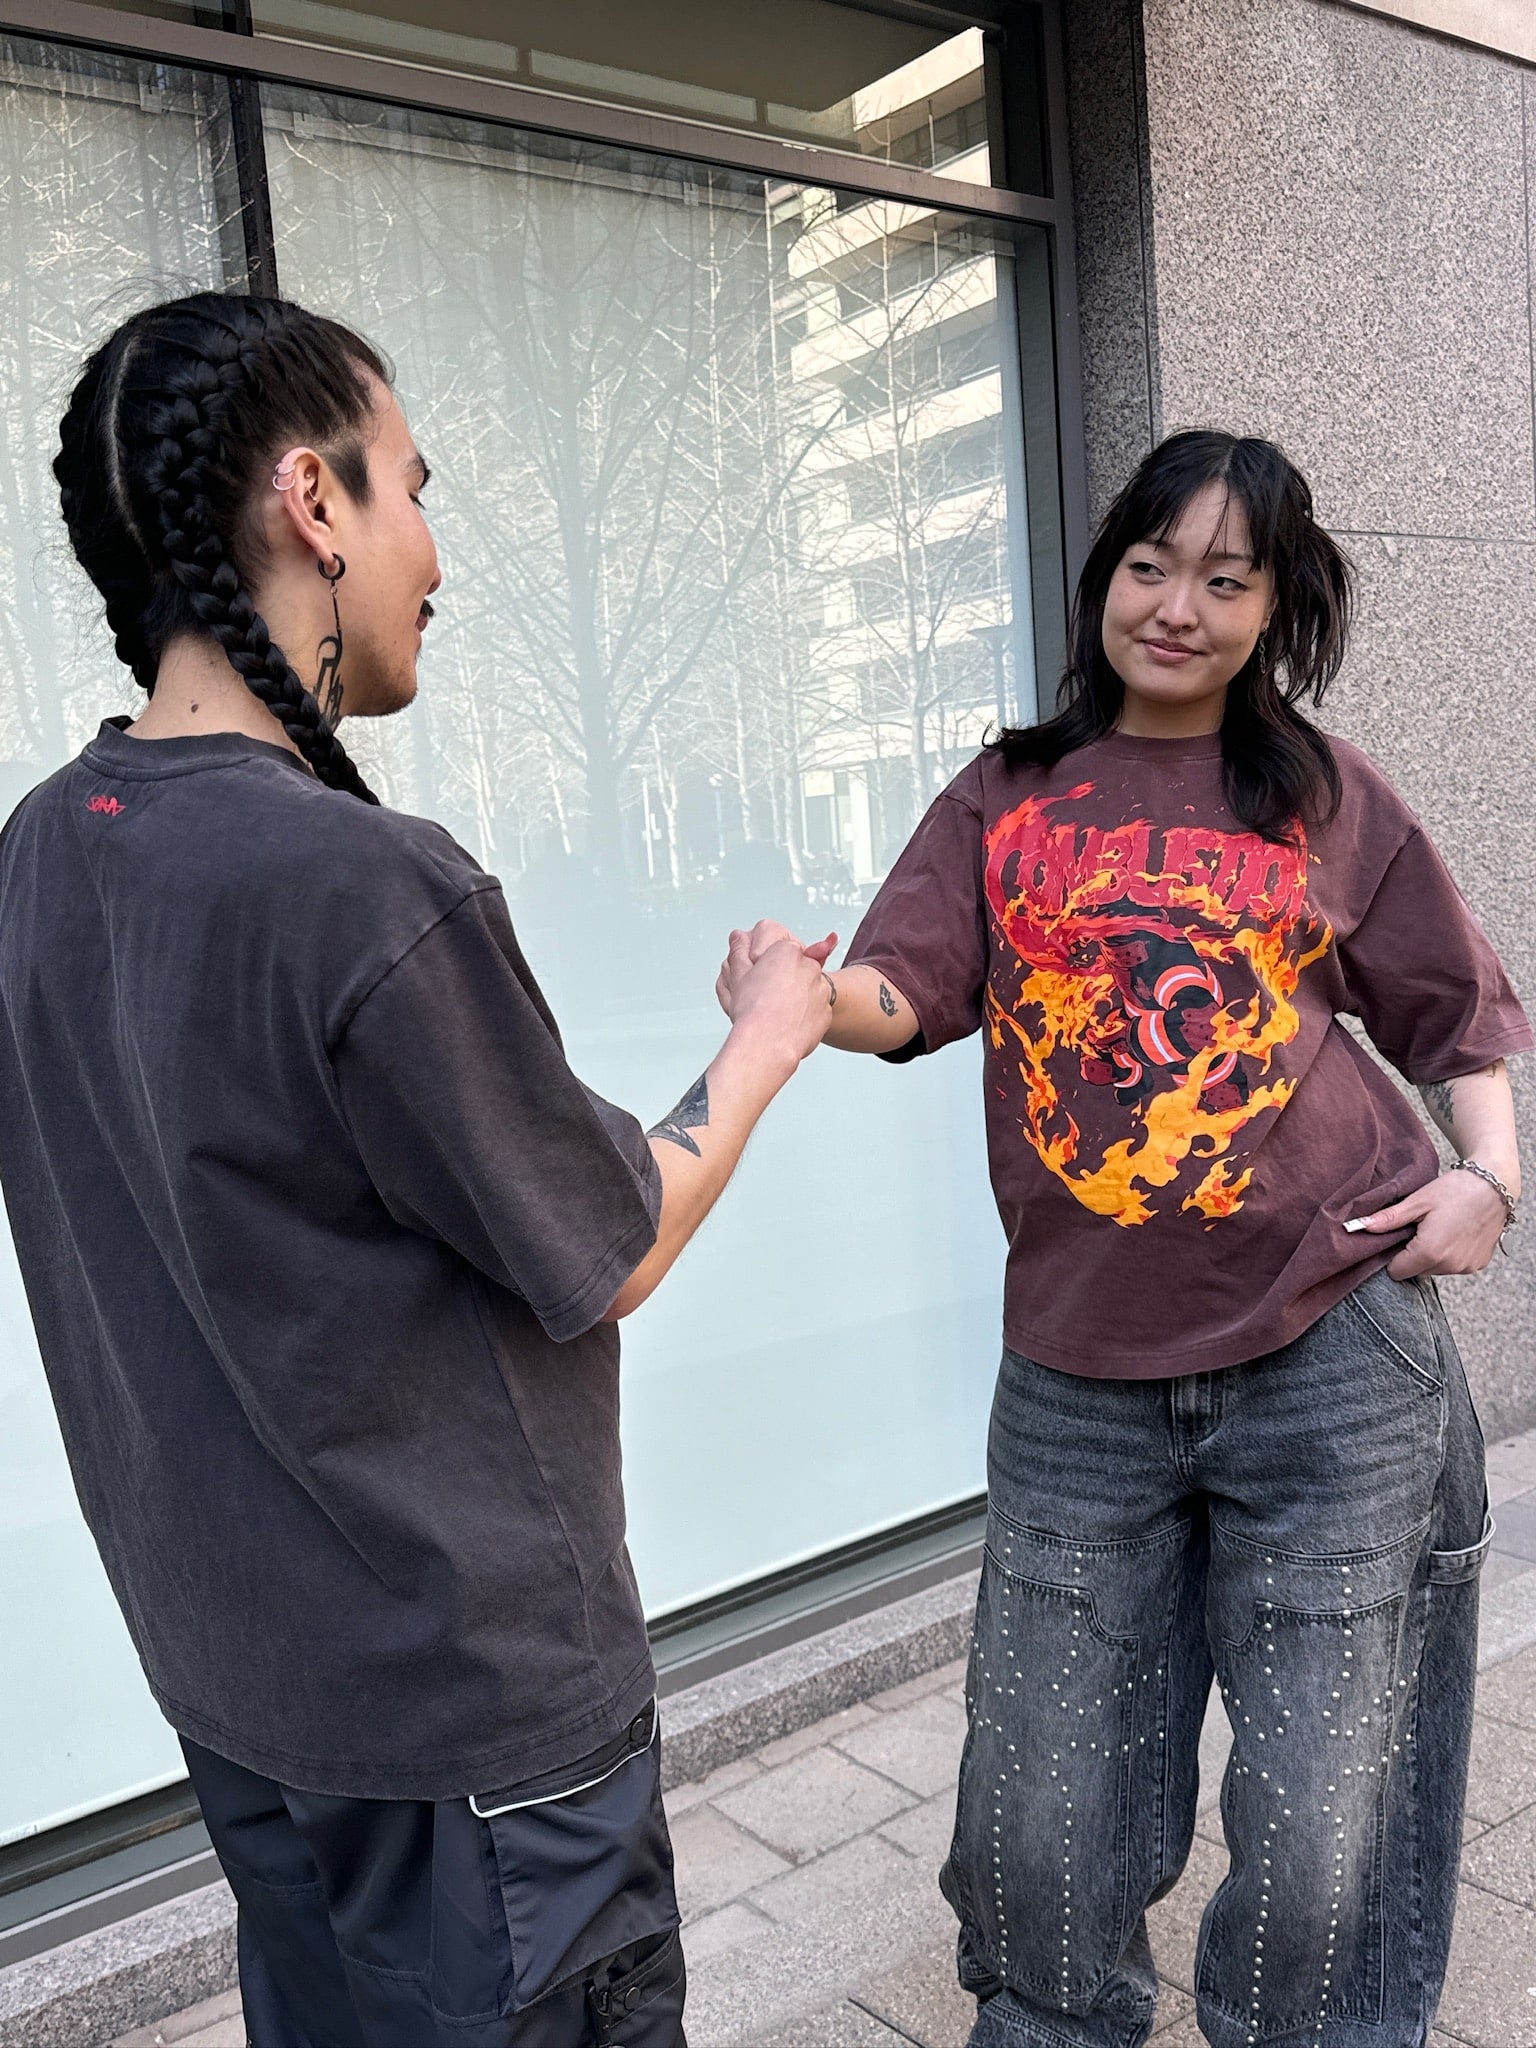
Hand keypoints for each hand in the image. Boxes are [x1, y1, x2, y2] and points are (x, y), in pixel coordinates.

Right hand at [722, 934, 838, 1066]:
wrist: (766, 1045)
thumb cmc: (752, 1011)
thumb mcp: (738, 975)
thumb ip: (740, 951)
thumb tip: (738, 936)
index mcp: (787, 951)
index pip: (781, 952)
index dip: (768, 967)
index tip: (761, 981)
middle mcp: (809, 966)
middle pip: (796, 969)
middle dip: (785, 981)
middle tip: (767, 998)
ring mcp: (821, 990)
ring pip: (807, 990)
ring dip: (796, 998)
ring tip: (777, 1014)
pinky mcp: (826, 1012)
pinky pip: (815, 1011)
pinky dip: (805, 1016)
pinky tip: (788, 1025)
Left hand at [1348, 1169, 1511, 1277]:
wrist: (1495, 1186)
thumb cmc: (1455, 1190)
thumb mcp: (1418, 1202)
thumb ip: (1389, 1219)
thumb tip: (1359, 1227)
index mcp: (1429, 1252)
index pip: (1396, 1272)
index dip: (1393, 1255)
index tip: (1399, 1237)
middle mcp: (1449, 1266)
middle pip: (1416, 1271)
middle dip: (1412, 1254)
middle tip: (1420, 1228)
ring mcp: (1466, 1267)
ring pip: (1435, 1269)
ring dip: (1432, 1254)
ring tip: (1439, 1227)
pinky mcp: (1478, 1264)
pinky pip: (1454, 1265)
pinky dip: (1450, 1254)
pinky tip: (1454, 1232)